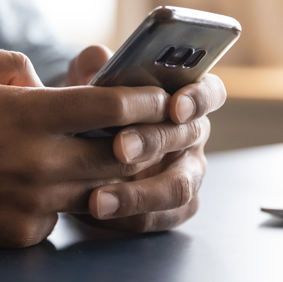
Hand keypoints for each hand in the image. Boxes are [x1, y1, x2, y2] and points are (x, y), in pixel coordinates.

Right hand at [0, 45, 174, 247]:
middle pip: (121, 155)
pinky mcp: (22, 233)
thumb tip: (48, 84)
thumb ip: (17, 64)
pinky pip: (61, 215)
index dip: (145, 100)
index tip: (161, 98)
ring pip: (98, 189)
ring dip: (110, 173)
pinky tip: (51, 184)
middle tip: (159, 131)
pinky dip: (64, 198)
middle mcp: (39, 162)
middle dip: (147, 141)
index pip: (111, 108)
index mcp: (30, 115)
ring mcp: (33, 203)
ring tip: (113, 155)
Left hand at [65, 45, 225, 232]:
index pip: (209, 92)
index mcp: (183, 97)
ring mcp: (186, 174)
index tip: (175, 105)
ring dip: (141, 193)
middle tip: (119, 148)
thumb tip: (101, 62)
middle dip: (153, 141)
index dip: (198, 98)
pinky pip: (162, 218)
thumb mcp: (87, 79)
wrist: (73, 148)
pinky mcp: (171, 209)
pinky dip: (132, 217)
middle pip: (188, 138)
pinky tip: (99, 214)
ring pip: (179, 187)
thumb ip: (95, 65)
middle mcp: (192, 136)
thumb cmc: (92, 105)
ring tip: (98, 199)